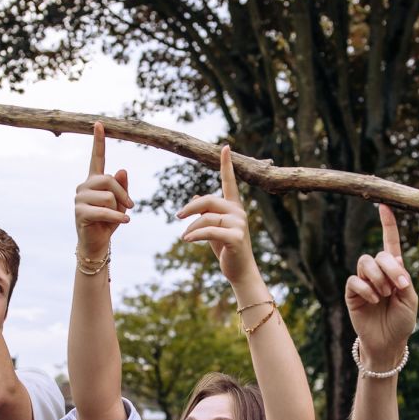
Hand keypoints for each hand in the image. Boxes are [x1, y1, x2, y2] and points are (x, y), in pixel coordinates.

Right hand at [74, 122, 131, 259]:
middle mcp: (84, 186)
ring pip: (108, 195)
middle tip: (131, 207)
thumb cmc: (108, 222)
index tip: (99, 124)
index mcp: (94, 181)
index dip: (98, 141)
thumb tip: (122, 169)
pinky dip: (116, 217)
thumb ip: (122, 187)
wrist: (96, 244)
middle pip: (109, 179)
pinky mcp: (80, 212)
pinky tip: (125, 222)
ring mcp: (80, 199)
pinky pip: (104, 210)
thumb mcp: (120, 203)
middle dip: (123, 193)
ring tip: (118, 218)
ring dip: (118, 208)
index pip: (97, 158)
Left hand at [176, 145, 256, 285]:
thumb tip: (195, 195)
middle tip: (178, 216)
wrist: (240, 272)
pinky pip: (209, 231)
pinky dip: (195, 235)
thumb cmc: (226, 250)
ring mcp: (239, 224)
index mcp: (234, 207)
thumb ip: (207, 213)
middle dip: (191, 208)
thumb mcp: (214, 229)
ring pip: (207, 218)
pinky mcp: (236, 237)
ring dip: (191, 228)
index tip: (225, 147)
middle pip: (209, 200)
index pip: (229, 182)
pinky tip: (187, 240)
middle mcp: (239, 212)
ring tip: (184, 237)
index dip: (227, 164)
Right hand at [344, 204, 416, 364]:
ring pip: (365, 263)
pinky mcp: (352, 293)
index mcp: (394, 270)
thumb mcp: (410, 300)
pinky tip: (374, 300)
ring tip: (384, 295)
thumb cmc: (402, 322)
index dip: (387, 224)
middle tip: (399, 286)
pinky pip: (354, 280)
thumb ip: (403, 279)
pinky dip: (366, 288)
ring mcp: (363, 282)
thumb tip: (394, 260)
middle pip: (379, 254)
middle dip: (390, 268)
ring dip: (378, 278)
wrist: (388, 343)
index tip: (383, 205)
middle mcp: (378, 272)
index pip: (390, 242)